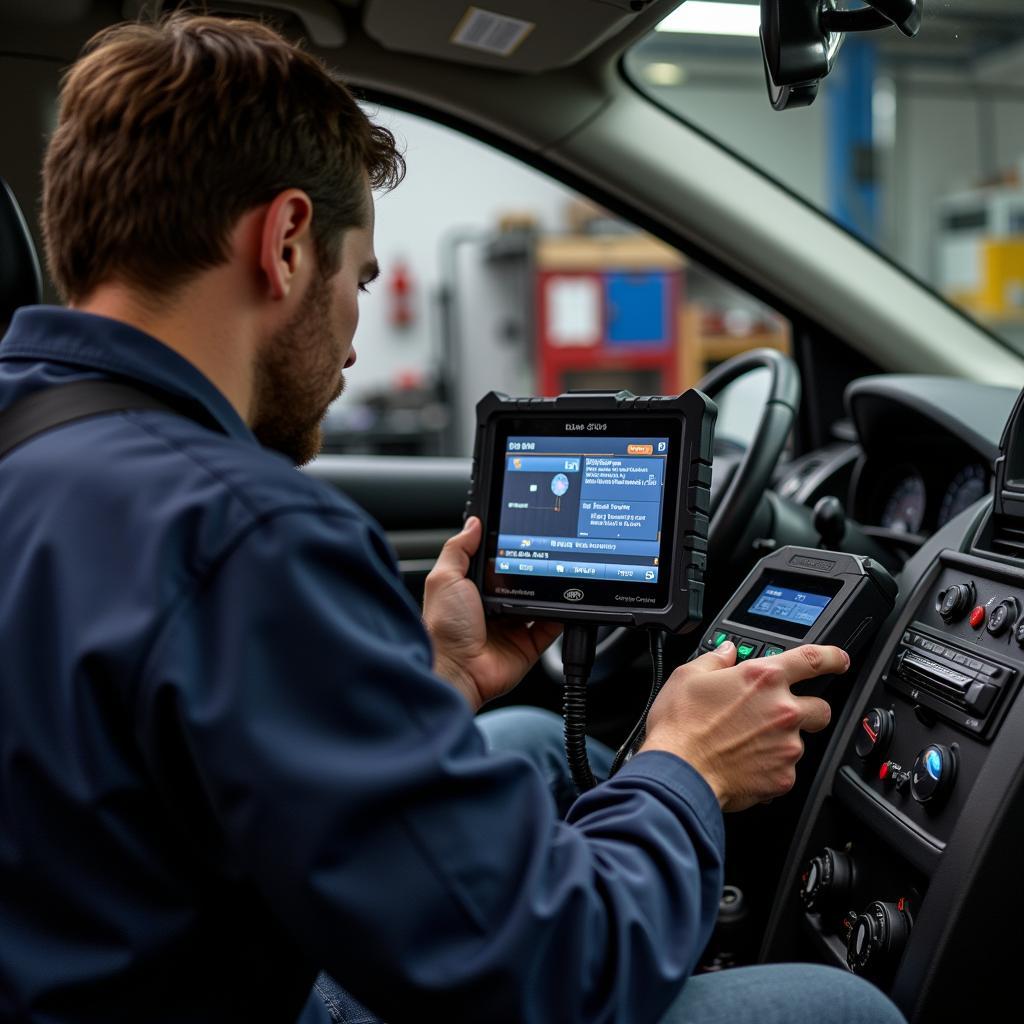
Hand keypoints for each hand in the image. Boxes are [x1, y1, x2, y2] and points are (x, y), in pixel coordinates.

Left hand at [423, 517, 561, 711]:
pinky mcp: (529, 644)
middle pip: (522, 581)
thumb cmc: (442, 628)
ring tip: (557, 573)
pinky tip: (566, 601)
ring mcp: (513, 626)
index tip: (523, 534)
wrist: (455, 669)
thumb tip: (473, 523)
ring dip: (549, 590)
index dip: (508, 550)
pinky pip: (553, 627)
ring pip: (540, 601)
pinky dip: (562, 615)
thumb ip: (459, 549)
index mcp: (473, 590)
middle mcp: (494, 607)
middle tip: (545, 552)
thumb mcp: (445, 578)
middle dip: (532, 569)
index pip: (496, 563)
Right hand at [640, 641, 847, 811]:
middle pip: (821, 707)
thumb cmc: (681, 725)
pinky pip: (786, 770)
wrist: (679, 772)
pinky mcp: (784, 777)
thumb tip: (726, 652)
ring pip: (800, 742)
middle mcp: (783, 710)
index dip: (831, 657)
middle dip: (808, 709)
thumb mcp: (689, 677)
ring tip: (748, 745)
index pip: (812, 659)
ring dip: (782, 741)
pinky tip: (745, 765)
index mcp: (763, 678)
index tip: (838, 660)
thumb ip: (715, 660)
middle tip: (780, 715)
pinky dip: (770, 768)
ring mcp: (787, 746)